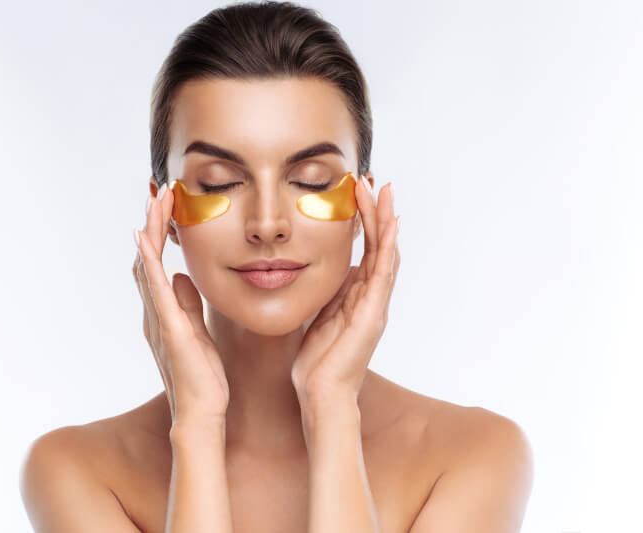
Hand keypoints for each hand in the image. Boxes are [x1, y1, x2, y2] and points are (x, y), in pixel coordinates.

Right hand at [132, 183, 229, 425]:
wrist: (202, 411)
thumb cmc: (202, 376)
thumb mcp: (197, 331)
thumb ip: (187, 304)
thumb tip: (182, 276)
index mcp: (162, 312)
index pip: (157, 265)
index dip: (160, 235)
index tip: (169, 206)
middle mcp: (154, 312)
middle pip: (147, 258)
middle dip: (153, 224)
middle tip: (160, 192)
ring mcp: (158, 319)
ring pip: (147, 266)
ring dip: (150, 232)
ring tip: (154, 201)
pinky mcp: (168, 328)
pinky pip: (154, 289)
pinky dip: (147, 261)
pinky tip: (144, 238)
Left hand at [290, 175, 399, 405]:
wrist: (320, 394)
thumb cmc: (317, 361)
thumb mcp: (319, 316)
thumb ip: (327, 293)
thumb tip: (324, 269)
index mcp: (358, 297)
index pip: (366, 250)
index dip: (365, 222)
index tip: (357, 193)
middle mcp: (372, 298)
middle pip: (381, 246)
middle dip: (378, 213)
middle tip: (375, 181)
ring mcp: (375, 305)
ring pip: (387, 254)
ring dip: (386, 222)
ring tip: (384, 192)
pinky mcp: (373, 315)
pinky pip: (384, 275)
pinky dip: (389, 248)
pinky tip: (391, 225)